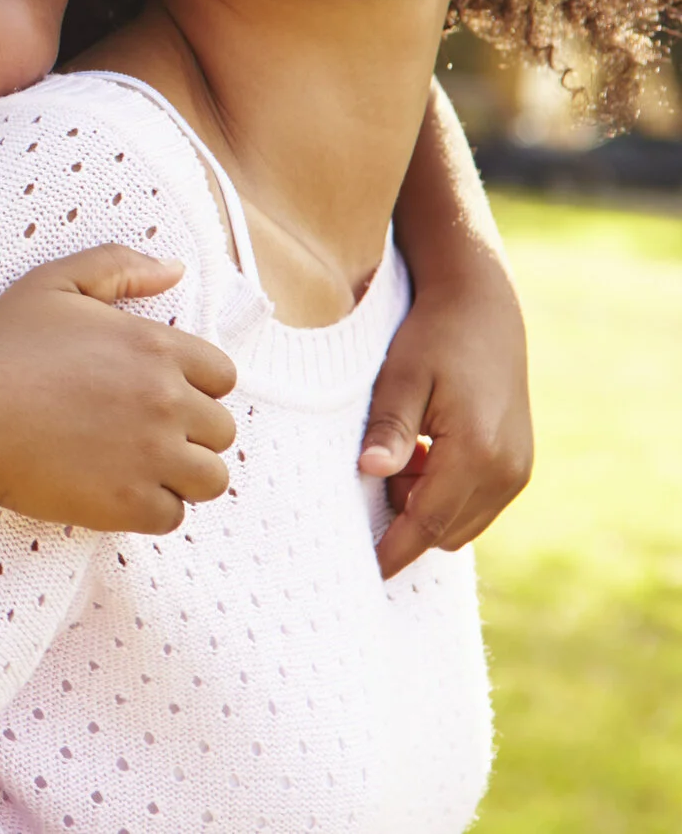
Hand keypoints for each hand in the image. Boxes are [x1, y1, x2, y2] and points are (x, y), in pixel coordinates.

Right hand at [0, 244, 237, 533]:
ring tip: (138, 468)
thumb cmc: (0, 350)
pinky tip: (113, 491)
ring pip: (210, 479)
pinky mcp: (130, 504)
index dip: (193, 387)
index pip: (222, 377)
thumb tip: (175, 270)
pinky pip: (172, 516)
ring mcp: (152, 456)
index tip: (154, 396)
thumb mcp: (53, 283)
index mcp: (157, 347)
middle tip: (140, 434)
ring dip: (181, 477)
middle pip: (221, 431)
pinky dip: (149, 510)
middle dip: (189, 434)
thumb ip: (118, 265)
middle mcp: (167, 401)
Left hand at [360, 255, 531, 576]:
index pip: (427, 523)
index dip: (393, 550)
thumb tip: (370, 472)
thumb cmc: (433, 338)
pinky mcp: (519, 465)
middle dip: (405, 520)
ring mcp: (519, 471)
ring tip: (404, 451)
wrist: (483, 309)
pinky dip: (444, 494)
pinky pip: (476, 504)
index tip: (362, 572)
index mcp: (477, 453)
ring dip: (426, 506)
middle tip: (377, 469)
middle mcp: (508, 472)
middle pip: (445, 532)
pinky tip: (425, 451)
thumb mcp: (400, 378)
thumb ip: (389, 429)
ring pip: (462, 524)